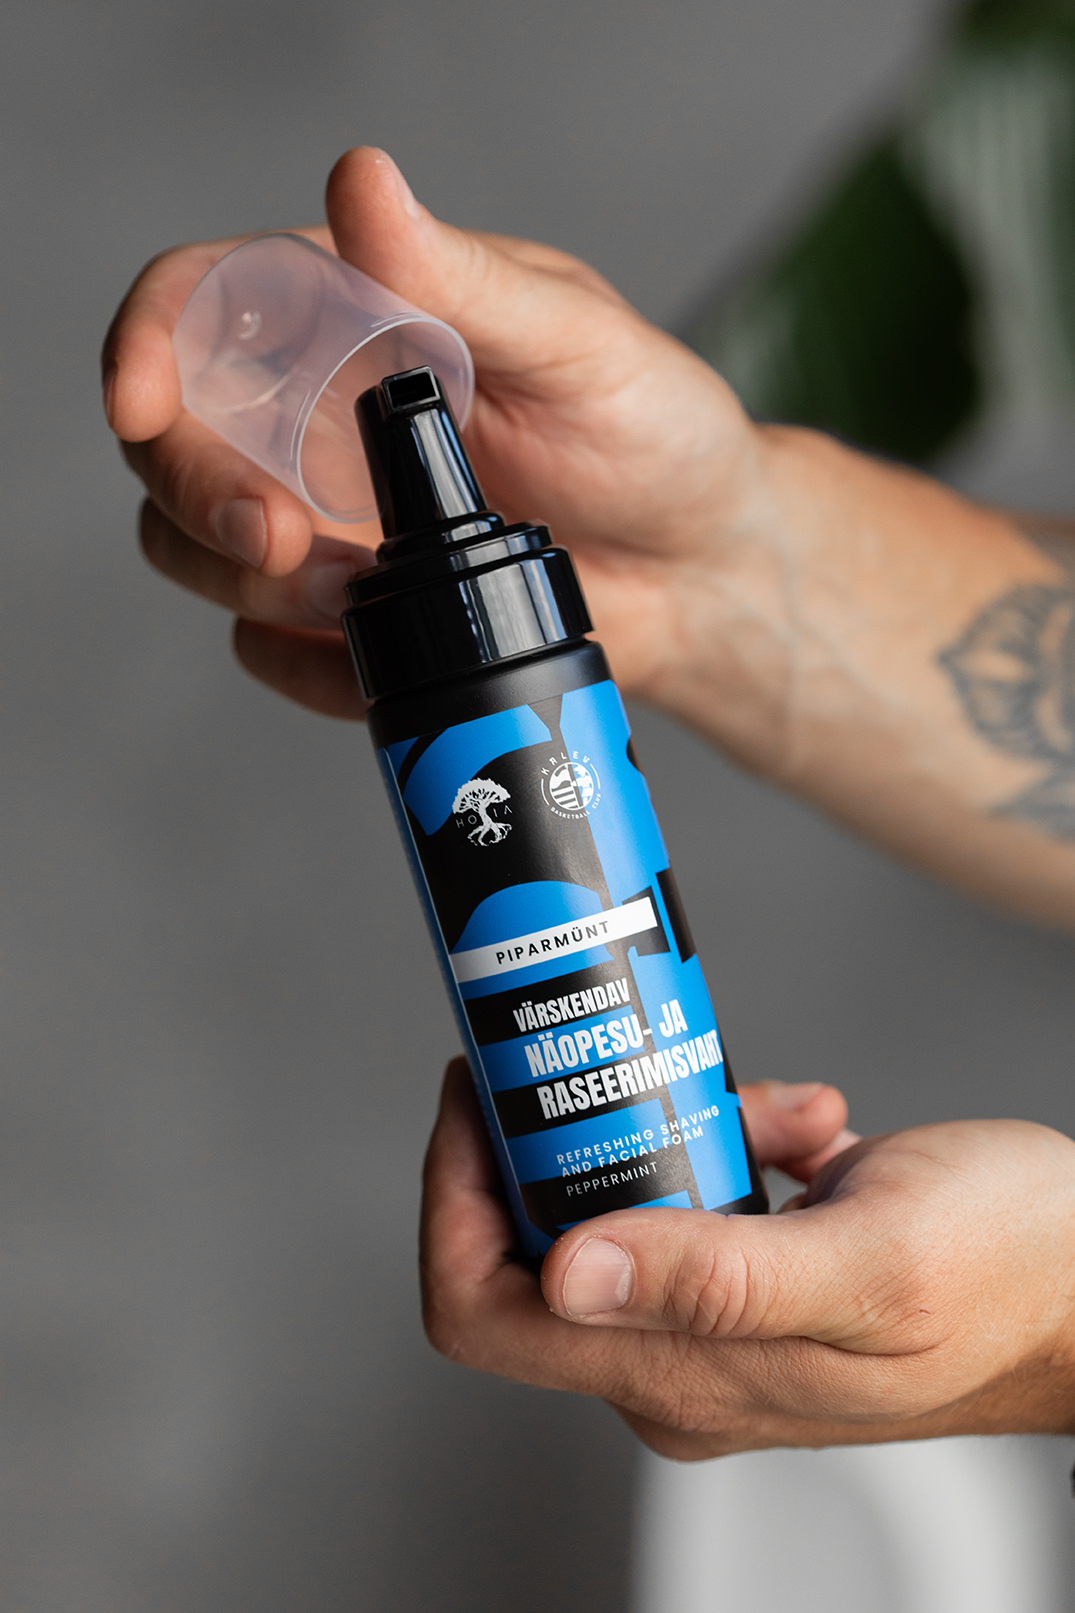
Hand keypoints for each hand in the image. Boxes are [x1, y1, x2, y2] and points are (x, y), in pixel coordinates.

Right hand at [102, 145, 759, 724]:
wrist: (699, 574)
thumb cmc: (654, 436)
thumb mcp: (575, 345)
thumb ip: (460, 281)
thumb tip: (360, 182)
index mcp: (353, 317)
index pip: (200, 305)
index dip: (144, 344)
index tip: (140, 403)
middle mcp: (314, 416)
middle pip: (170, 442)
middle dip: (200, 495)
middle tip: (288, 541)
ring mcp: (323, 520)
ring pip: (194, 550)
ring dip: (251, 585)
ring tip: (367, 596)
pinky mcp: (344, 616)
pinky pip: (266, 649)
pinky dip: (308, 665)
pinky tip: (384, 653)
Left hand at [421, 1058, 1074, 1456]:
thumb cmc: (1009, 1278)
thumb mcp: (867, 1264)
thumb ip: (715, 1275)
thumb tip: (570, 1273)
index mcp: (681, 1376)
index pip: (484, 1309)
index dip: (453, 1197)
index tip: (482, 1091)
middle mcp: (676, 1361)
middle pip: (537, 1240)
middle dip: (572, 1132)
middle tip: (616, 1051)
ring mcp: (710, 1321)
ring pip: (620, 1198)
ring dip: (675, 1122)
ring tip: (768, 1105)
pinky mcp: (748, 1276)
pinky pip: (692, 1187)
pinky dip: (733, 1132)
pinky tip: (802, 1127)